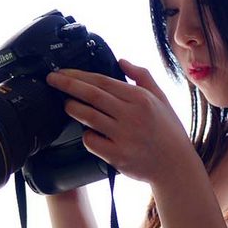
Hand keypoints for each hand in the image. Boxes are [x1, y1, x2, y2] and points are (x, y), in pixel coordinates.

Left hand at [45, 60, 193, 183]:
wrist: (176, 166)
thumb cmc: (168, 132)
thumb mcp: (161, 99)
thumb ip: (142, 77)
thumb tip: (121, 60)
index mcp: (141, 99)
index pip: (103, 81)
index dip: (79, 75)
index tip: (63, 72)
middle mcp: (132, 115)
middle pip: (92, 95)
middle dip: (67, 85)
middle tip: (51, 79)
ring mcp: (124, 136)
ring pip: (88, 116)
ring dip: (72, 108)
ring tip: (66, 104)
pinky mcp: (117, 156)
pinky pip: (91, 141)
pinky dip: (86, 135)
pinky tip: (89, 133)